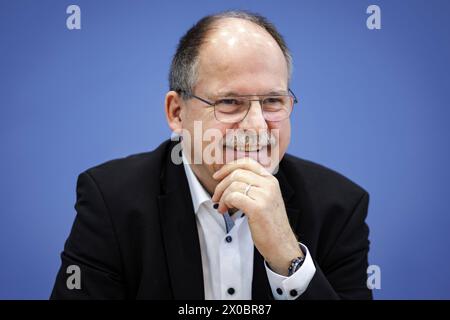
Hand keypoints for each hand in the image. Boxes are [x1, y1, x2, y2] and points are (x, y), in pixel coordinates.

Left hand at [211, 158, 302, 275]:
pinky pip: (234, 197)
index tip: (217, 176)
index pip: (247, 162)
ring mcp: (264, 195)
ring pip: (234, 185)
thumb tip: (228, 180)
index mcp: (270, 180)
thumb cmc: (270, 225)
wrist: (281, 245)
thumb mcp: (264, 199)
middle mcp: (269, 185)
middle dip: (221, 185)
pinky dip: (226, 202)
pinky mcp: (258, 208)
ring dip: (223, 196)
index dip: (229, 166)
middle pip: (237, 173)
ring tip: (222, 207)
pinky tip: (226, 210)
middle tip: (216, 197)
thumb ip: (252, 187)